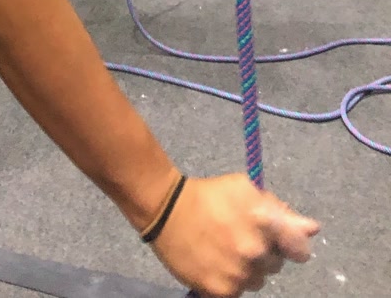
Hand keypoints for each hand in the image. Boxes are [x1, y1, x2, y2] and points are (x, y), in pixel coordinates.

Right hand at [152, 174, 318, 297]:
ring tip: (226, 250)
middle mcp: (256, 253)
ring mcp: (239, 275)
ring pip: (258, 281)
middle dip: (264, 252)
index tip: (280, 241)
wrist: (165, 209)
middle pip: (276, 265)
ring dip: (248, 269)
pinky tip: (216, 262)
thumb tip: (313, 228)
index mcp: (265, 223)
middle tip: (240, 237)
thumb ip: (279, 209)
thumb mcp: (244, 189)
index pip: (300, 250)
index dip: (292, 245)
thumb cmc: (209, 194)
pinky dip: (230, 280)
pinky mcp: (221, 292)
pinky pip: (238, 291)